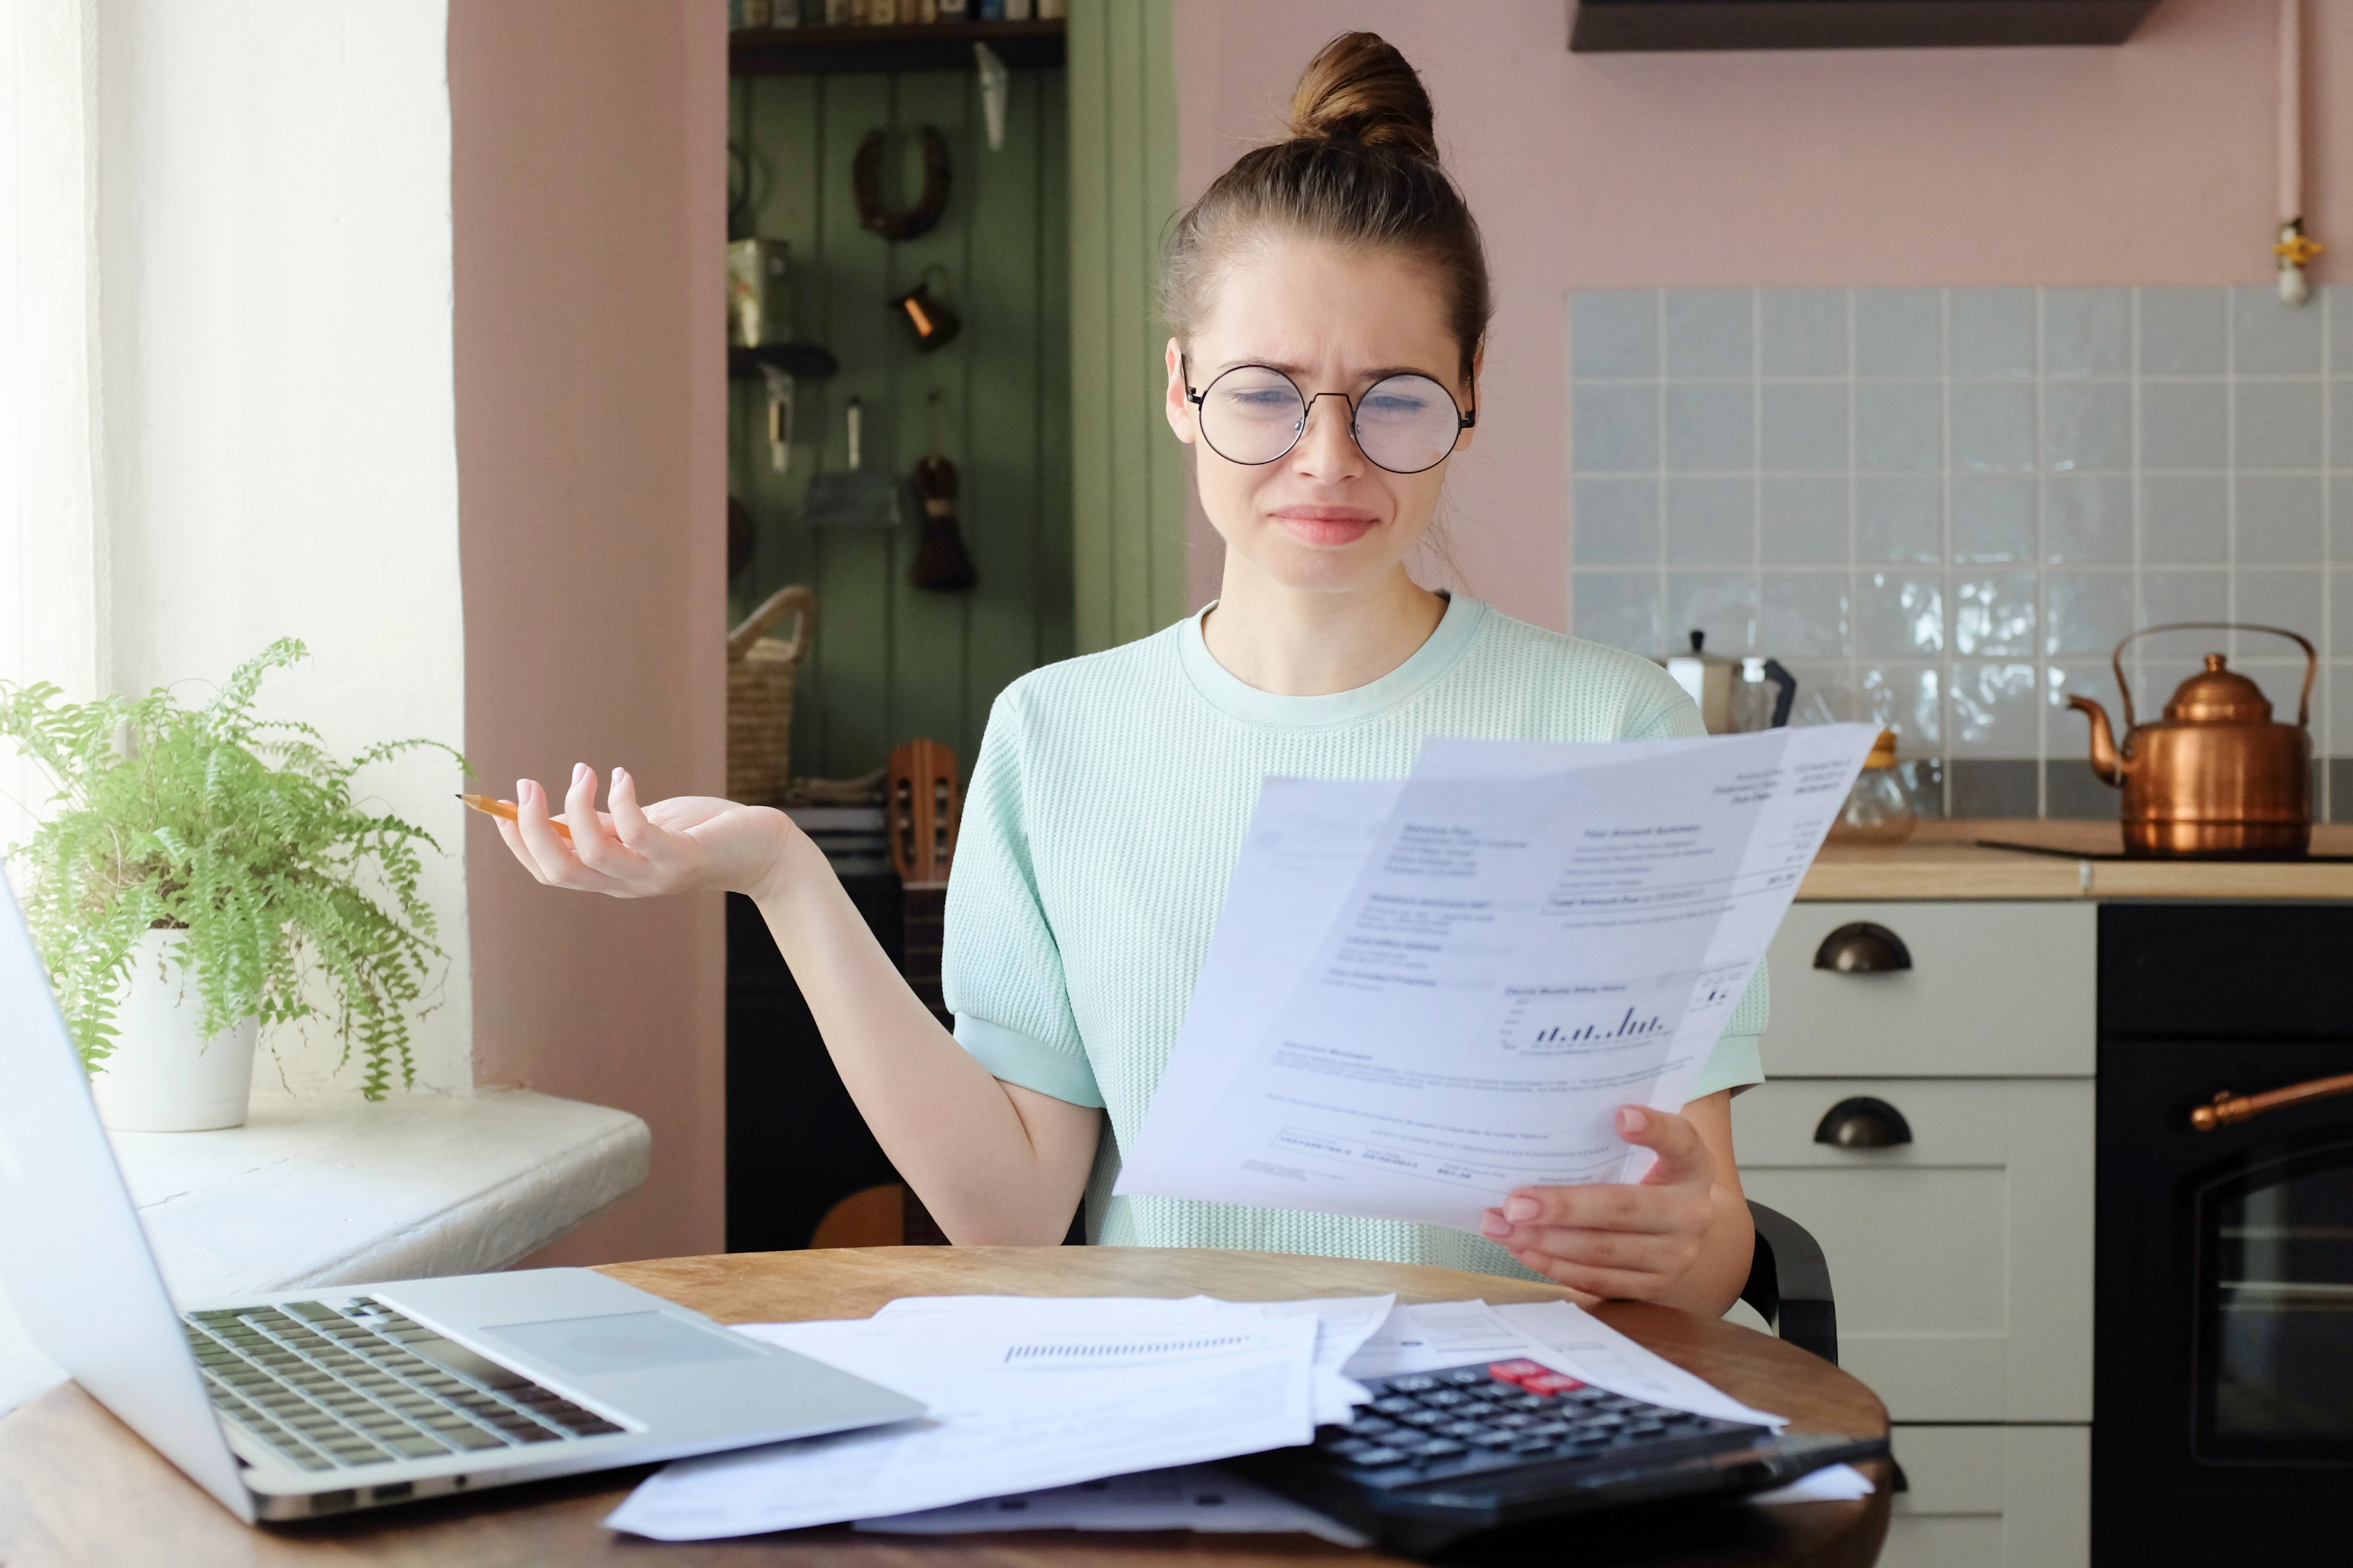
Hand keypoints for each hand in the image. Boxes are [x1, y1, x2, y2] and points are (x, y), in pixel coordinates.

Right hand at [495, 764, 803, 900]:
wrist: (761, 848)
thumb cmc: (701, 833)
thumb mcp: (643, 827)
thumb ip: (604, 825)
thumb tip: (558, 809)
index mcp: (611, 877)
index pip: (549, 872)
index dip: (518, 843)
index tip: (499, 805)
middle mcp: (626, 884)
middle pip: (558, 869)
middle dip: (531, 828)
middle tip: (526, 783)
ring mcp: (654, 874)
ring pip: (591, 855)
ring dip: (575, 807)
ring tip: (583, 771)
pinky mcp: (682, 857)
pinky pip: (638, 834)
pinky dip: (621, 802)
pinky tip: (621, 776)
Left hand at [1476, 1105, 1718, 1301]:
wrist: (1681, 1230)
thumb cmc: (1650, 1175)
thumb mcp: (1650, 1150)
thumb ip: (1612, 1135)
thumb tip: (1546, 1119)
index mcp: (1692, 1166)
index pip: (1681, 1140)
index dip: (1654, 1129)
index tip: (1621, 1116)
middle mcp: (1690, 1213)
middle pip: (1623, 1208)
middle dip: (1563, 1208)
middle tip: (1514, 1205)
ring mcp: (1674, 1256)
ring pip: (1602, 1252)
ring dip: (1545, 1242)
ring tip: (1501, 1227)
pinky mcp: (1651, 1287)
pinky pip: (1595, 1281)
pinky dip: (1553, 1266)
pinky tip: (1522, 1248)